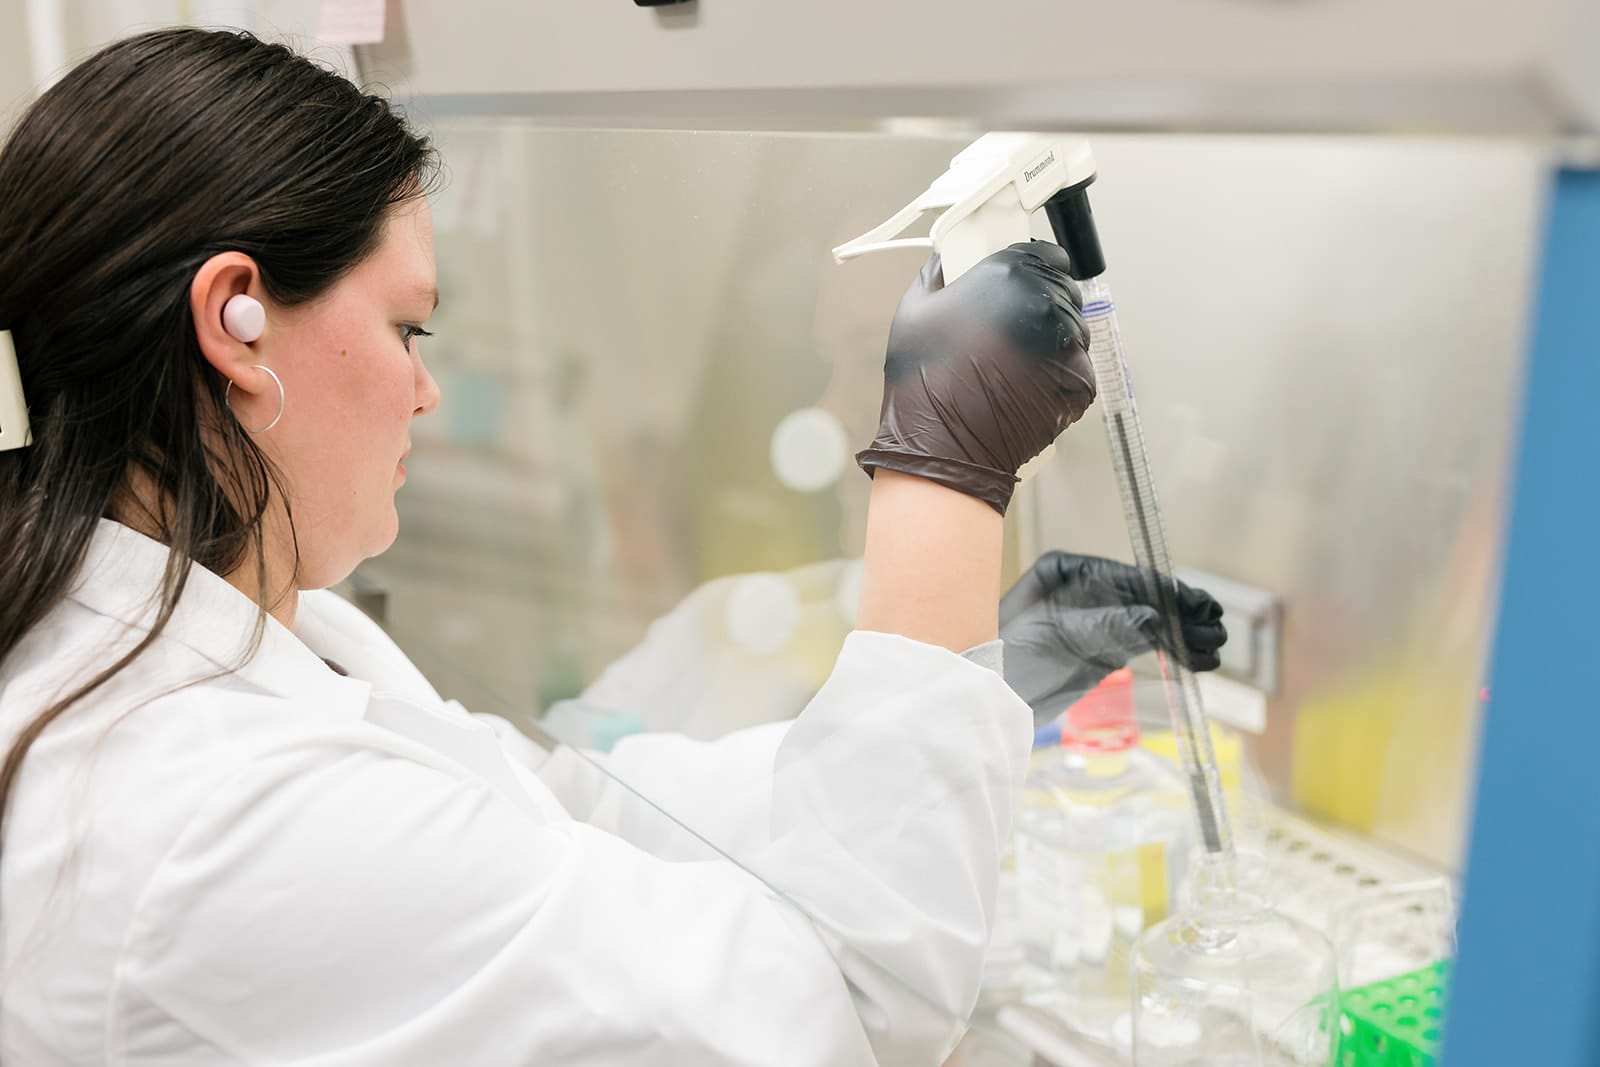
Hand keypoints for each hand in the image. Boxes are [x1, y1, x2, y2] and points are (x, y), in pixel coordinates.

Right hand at [857, 242, 1094, 514]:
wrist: (942, 443)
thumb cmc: (925, 379)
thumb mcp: (914, 309)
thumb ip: (936, 273)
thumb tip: (944, 261)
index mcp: (1012, 274)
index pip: (1047, 253)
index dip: (1034, 268)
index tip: (1022, 284)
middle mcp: (1048, 303)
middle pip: (1063, 290)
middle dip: (1042, 304)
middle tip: (1013, 330)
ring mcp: (1069, 344)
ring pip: (1074, 329)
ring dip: (1053, 340)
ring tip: (1016, 364)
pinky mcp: (1081, 382)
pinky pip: (1077, 368)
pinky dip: (1059, 376)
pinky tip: (1026, 387)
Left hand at [999, 551, 1226, 725]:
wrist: (986, 698)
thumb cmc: (1003, 659)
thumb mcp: (1052, 639)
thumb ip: (1103, 627)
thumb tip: (1153, 617)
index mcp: (1066, 572)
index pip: (1126, 577)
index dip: (1165, 592)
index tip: (1196, 606)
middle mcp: (1085, 590)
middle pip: (1144, 597)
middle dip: (1181, 615)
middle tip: (1215, 631)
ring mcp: (1096, 618)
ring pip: (1151, 621)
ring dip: (1183, 635)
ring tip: (1213, 651)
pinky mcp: (1103, 648)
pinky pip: (1146, 644)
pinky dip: (1172, 651)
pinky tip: (1196, 660)